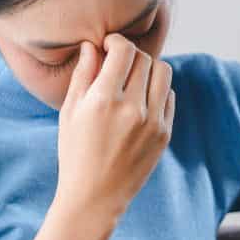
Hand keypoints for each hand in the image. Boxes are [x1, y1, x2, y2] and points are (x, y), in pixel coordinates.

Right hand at [53, 33, 175, 221]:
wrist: (94, 197)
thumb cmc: (74, 153)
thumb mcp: (69, 113)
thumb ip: (83, 75)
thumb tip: (92, 46)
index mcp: (103, 101)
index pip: (123, 50)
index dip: (116, 41)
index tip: (108, 46)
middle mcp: (131, 109)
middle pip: (144, 59)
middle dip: (130, 55)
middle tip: (118, 63)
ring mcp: (152, 122)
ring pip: (163, 73)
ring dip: (148, 68)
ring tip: (133, 79)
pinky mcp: (164, 134)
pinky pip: (169, 96)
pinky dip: (157, 91)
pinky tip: (141, 100)